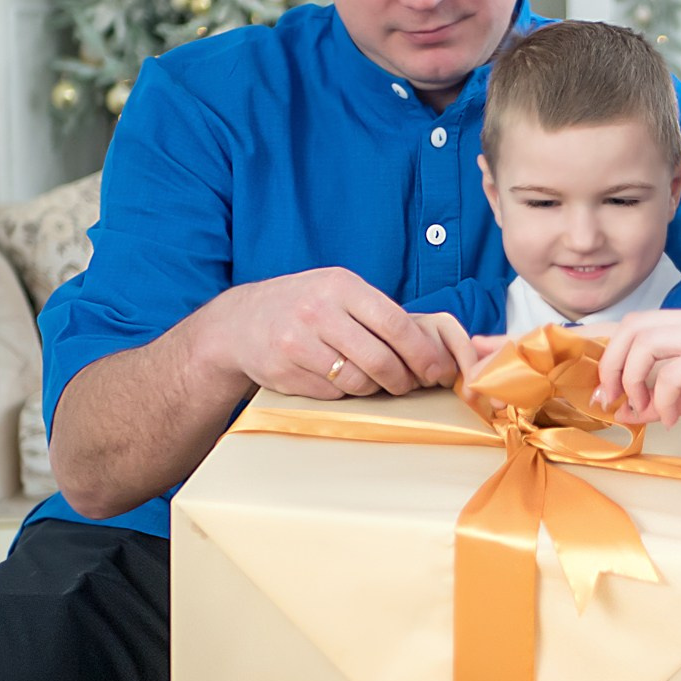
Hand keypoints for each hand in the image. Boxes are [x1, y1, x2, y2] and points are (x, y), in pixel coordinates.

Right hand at [196, 268, 476, 398]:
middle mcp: (318, 311)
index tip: (440, 371)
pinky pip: (333, 394)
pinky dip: (345, 393)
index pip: (395, 324)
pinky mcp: (284, 371)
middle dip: (405, 379)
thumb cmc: (304, 306)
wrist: (240, 322)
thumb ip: (378, 313)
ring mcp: (297, 342)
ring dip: (376, 388)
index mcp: (340, 286)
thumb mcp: (339, 291)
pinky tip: (339, 379)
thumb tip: (434, 347)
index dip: (423, 354)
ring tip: (376, 381)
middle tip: (411, 384)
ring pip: (358, 382)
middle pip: (380, 359)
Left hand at [593, 308, 680, 451]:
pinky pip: (670, 374)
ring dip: (630, 380)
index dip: (606, 344)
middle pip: (632, 326)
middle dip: (610, 364)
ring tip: (638, 408)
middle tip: (608, 397)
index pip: (639, 320)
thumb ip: (665, 397)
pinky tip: (673, 419)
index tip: (594, 377)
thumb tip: (626, 409)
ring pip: (644, 343)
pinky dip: (662, 400)